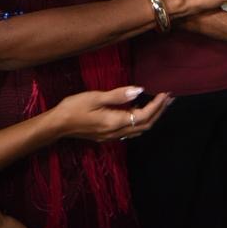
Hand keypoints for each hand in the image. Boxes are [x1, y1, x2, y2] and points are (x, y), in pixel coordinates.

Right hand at [46, 86, 169, 142]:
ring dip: (152, 117)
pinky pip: (130, 131)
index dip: (157, 105)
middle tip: (169, 99)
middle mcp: (116, 133)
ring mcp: (111, 136)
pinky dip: (140, 121)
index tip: (165, 94)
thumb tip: (139, 90)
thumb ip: (118, 95)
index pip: (143, 116)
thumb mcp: (95, 96)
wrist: (57, 125)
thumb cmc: (73, 107)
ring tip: (160, 104)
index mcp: (114, 122)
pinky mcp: (107, 136)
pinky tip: (139, 110)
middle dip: (159, 112)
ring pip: (139, 130)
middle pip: (145, 125)